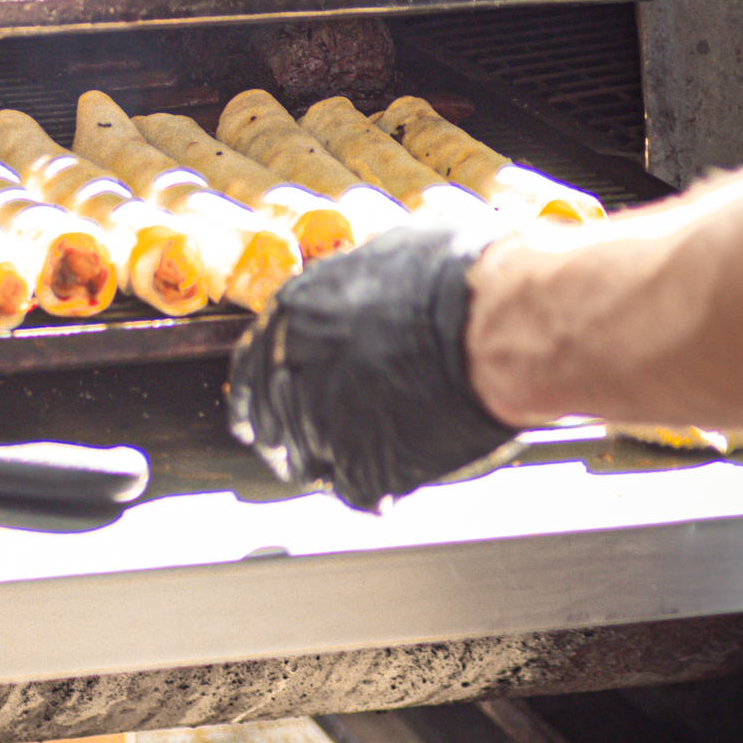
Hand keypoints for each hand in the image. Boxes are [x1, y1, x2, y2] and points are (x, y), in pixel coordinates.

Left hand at [227, 211, 513, 511]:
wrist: (492, 330)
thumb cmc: (457, 279)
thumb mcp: (393, 251)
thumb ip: (363, 280)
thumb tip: (376, 281)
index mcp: (292, 314)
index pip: (250, 367)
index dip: (264, 390)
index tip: (272, 403)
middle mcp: (290, 370)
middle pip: (268, 423)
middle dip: (289, 434)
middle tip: (319, 439)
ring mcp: (319, 424)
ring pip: (305, 461)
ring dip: (329, 462)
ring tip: (362, 458)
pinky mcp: (361, 470)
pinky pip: (354, 491)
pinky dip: (376, 487)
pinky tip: (397, 476)